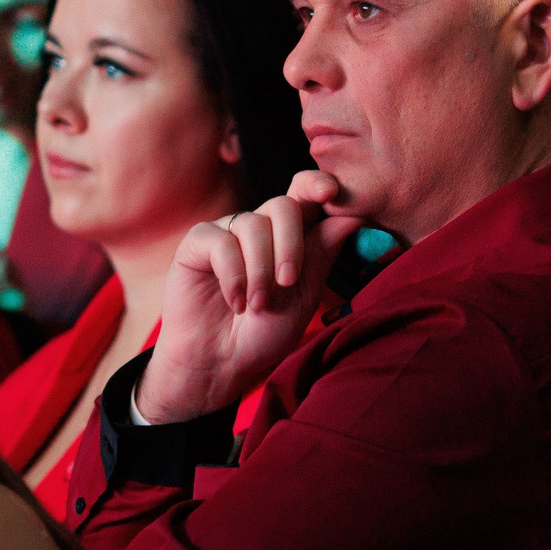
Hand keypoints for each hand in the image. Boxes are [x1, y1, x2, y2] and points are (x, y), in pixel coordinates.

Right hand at [135, 172, 363, 423]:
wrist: (218, 364)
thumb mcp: (302, 298)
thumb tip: (352, 218)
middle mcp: (259, 229)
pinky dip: (233, 275)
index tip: (332, 192)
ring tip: (257, 304)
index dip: (318, 185)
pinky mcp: (197, 244)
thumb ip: (321, 256)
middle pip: (283, 205)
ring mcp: (227, 233)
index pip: (306, 196)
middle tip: (288, 282)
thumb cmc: (262, 335)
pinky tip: (235, 302)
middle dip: (291, 244)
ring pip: (253, 224)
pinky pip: (221, 241)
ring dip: (260, 269)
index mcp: (289, 237)